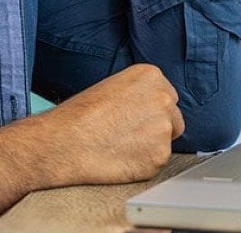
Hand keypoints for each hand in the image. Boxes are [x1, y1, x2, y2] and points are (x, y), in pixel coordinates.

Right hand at [29, 64, 184, 186]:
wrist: (66, 141)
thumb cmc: (80, 114)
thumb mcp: (113, 86)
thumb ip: (139, 95)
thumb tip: (149, 110)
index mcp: (151, 76)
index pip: (167, 96)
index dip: (151, 110)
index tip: (136, 118)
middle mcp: (163, 99)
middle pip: (174, 118)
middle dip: (157, 128)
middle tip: (130, 135)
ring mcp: (164, 129)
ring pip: (166, 141)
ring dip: (150, 146)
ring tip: (120, 145)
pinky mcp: (160, 156)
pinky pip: (157, 162)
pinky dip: (143, 164)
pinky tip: (121, 158)